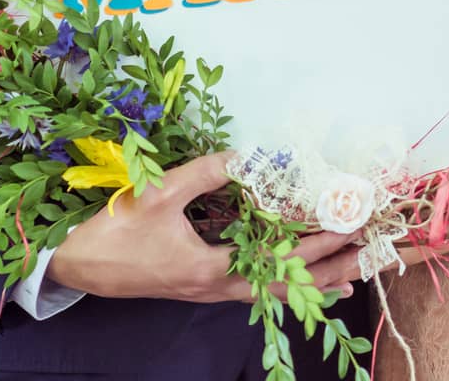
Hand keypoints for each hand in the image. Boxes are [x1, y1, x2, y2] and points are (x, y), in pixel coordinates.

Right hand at [48, 151, 363, 302]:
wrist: (78, 266)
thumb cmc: (116, 233)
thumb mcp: (158, 194)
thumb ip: (204, 172)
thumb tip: (247, 154)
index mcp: (213, 270)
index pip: (280, 258)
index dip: (317, 241)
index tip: (350, 225)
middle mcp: (219, 288)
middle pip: (288, 287)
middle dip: (332, 270)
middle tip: (371, 257)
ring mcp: (211, 291)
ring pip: (274, 294)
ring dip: (314, 282)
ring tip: (351, 276)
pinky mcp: (201, 285)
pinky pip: (255, 291)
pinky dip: (284, 285)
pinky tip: (296, 279)